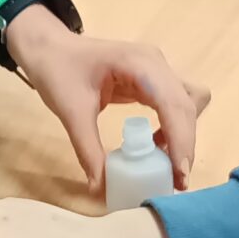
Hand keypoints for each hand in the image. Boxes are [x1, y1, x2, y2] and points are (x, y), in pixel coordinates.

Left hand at [5, 6, 210, 197]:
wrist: (49, 48)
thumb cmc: (57, 70)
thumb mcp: (70, 111)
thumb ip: (87, 150)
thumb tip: (99, 189)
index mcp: (138, 63)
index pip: (171, 102)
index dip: (181, 138)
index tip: (180, 174)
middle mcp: (155, 64)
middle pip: (187, 105)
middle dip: (185, 143)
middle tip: (176, 180)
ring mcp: (157, 70)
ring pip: (189, 103)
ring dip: (184, 134)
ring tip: (168, 165)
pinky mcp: (153, 80)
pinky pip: (176, 104)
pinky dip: (174, 127)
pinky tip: (156, 146)